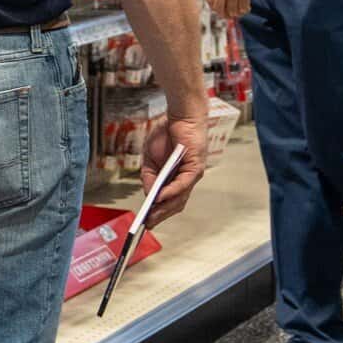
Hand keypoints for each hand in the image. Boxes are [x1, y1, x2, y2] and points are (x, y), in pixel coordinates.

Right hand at [137, 109, 207, 229]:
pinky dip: (171, 192)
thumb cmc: (166, 135)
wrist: (179, 116)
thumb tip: (149, 194)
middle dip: (160, 216)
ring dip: (164, 208)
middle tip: (147, 225)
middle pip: (174, 205)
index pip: (169, 202)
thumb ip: (149, 177)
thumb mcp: (149, 159)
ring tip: (151, 216)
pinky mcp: (195, 168)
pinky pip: (183, 184)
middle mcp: (186, 181)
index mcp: (175, 180)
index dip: (158, 214)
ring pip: (179, 198)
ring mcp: (192, 176)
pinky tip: (160, 197)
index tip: (147, 223)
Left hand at [205, 0, 265, 21]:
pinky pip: (242, 7)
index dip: (215, 8)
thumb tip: (219, 1)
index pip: (209, 1)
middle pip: (219, 8)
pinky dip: (245, 10)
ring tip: (240, 10)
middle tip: (230, 14)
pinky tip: (247, 7)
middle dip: (225, 14)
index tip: (220, 9)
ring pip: (232, 11)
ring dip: (236, 13)